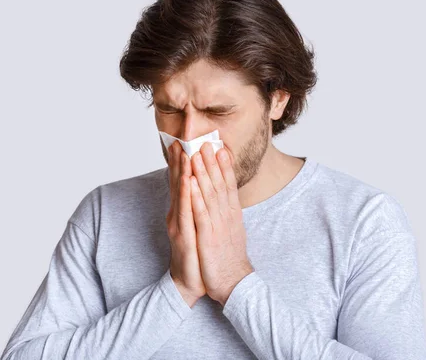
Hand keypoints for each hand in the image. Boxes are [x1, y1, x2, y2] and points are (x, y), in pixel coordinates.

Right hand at [166, 141, 205, 307]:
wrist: (192, 282)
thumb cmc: (197, 252)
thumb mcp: (198, 224)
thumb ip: (197, 205)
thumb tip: (201, 188)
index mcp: (183, 210)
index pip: (182, 181)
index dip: (181, 161)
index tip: (182, 141)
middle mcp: (178, 214)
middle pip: (177, 183)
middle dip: (178, 161)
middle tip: (178, 139)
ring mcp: (179, 224)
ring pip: (180, 193)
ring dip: (182, 171)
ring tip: (184, 152)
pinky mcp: (183, 235)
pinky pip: (186, 211)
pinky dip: (186, 194)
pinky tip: (188, 180)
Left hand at [189, 142, 253, 306]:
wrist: (235, 283)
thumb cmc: (230, 258)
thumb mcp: (232, 231)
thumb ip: (228, 214)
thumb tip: (225, 199)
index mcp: (232, 214)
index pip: (229, 185)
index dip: (224, 165)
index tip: (220, 147)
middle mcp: (227, 216)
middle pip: (219, 184)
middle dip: (212, 162)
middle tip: (206, 142)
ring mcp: (218, 225)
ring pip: (209, 194)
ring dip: (203, 173)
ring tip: (196, 154)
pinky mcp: (208, 237)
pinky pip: (201, 213)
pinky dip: (196, 196)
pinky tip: (191, 183)